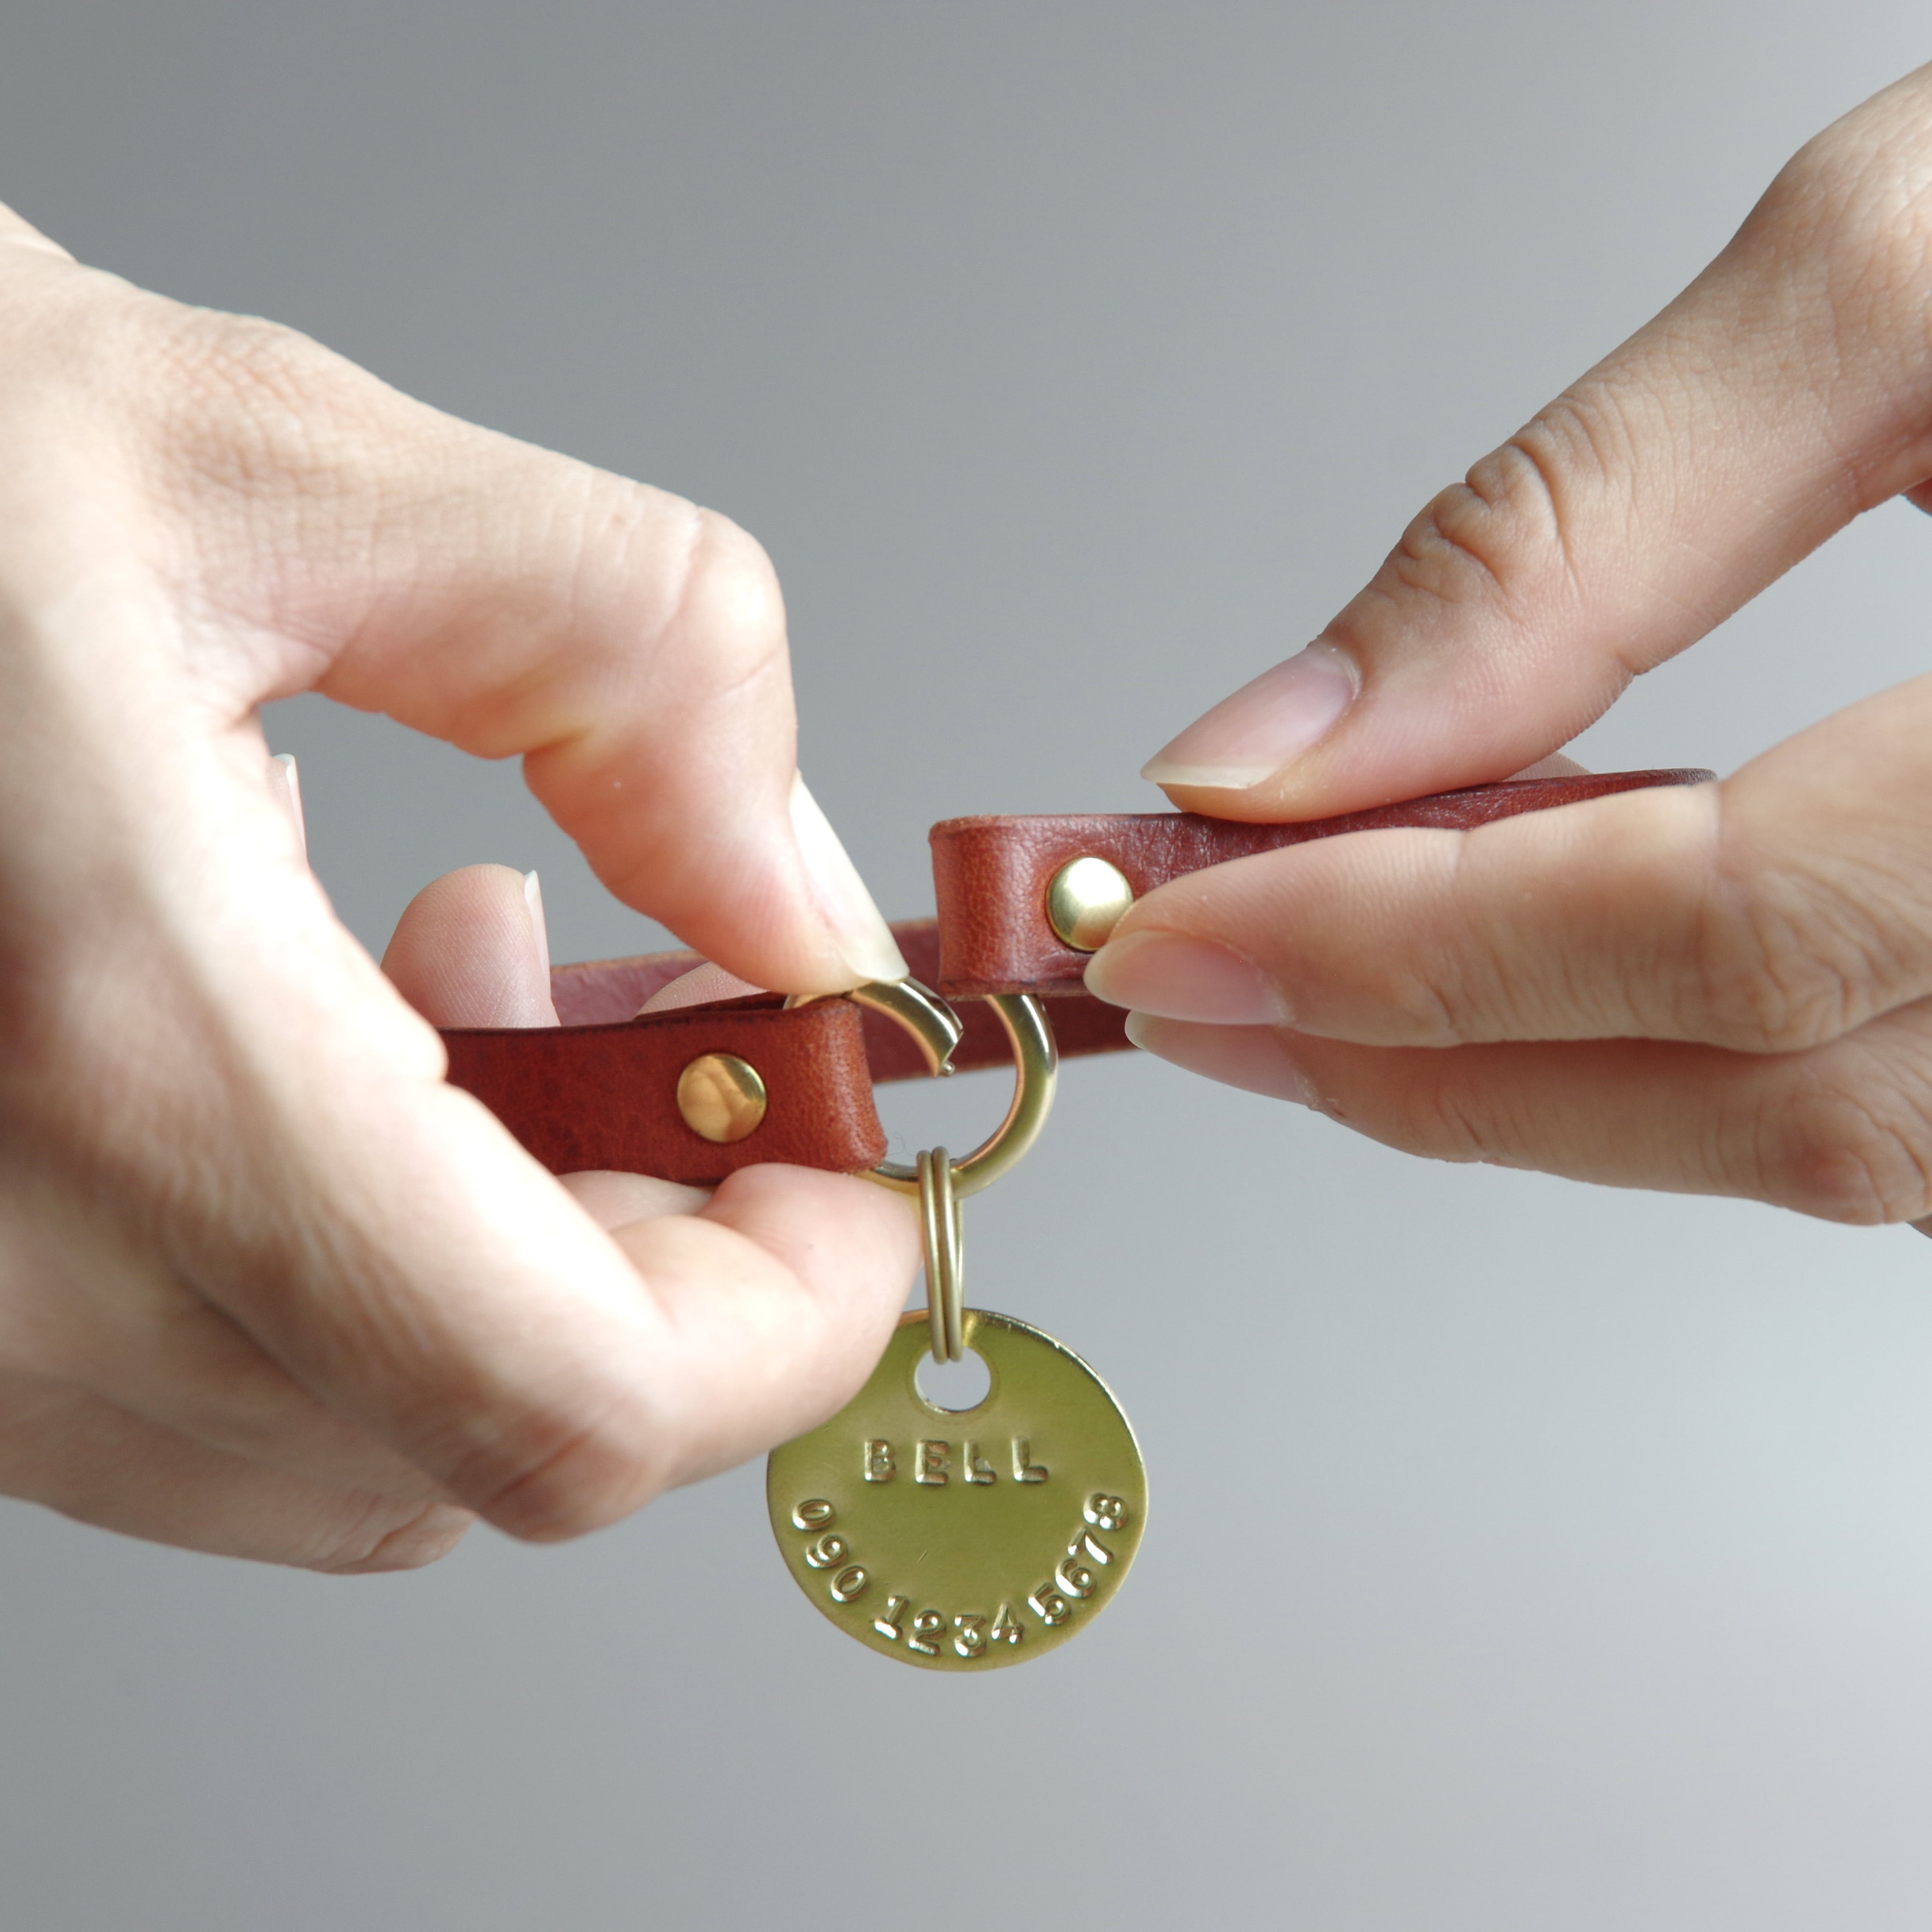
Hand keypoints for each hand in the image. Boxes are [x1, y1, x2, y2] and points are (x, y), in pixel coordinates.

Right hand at [0, 208, 916, 1566]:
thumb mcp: (282, 465)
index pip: (570, 1396)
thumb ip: (622, 660)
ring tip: (477, 971)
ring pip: (362, 1438)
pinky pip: (222, 1387)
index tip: (849, 1174)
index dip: (787, 1325)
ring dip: (510, 1239)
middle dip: (665, 1243)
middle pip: (490, 1433)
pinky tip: (334, 1026)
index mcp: (116, 1044)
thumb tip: (787, 898)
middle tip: (688, 1034)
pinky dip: (362, 1252)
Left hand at [1087, 64, 1931, 1226]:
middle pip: (1767, 1089)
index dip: (1408, 950)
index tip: (1180, 929)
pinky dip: (1673, 1046)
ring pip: (1823, 1131)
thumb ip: (1572, 529)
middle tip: (1204, 978)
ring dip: (1532, 1075)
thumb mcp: (1902, 278)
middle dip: (1426, 1052)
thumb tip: (1284, 747)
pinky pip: (1886, 1087)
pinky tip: (1530, 961)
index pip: (1726, 927)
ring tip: (1324, 976)